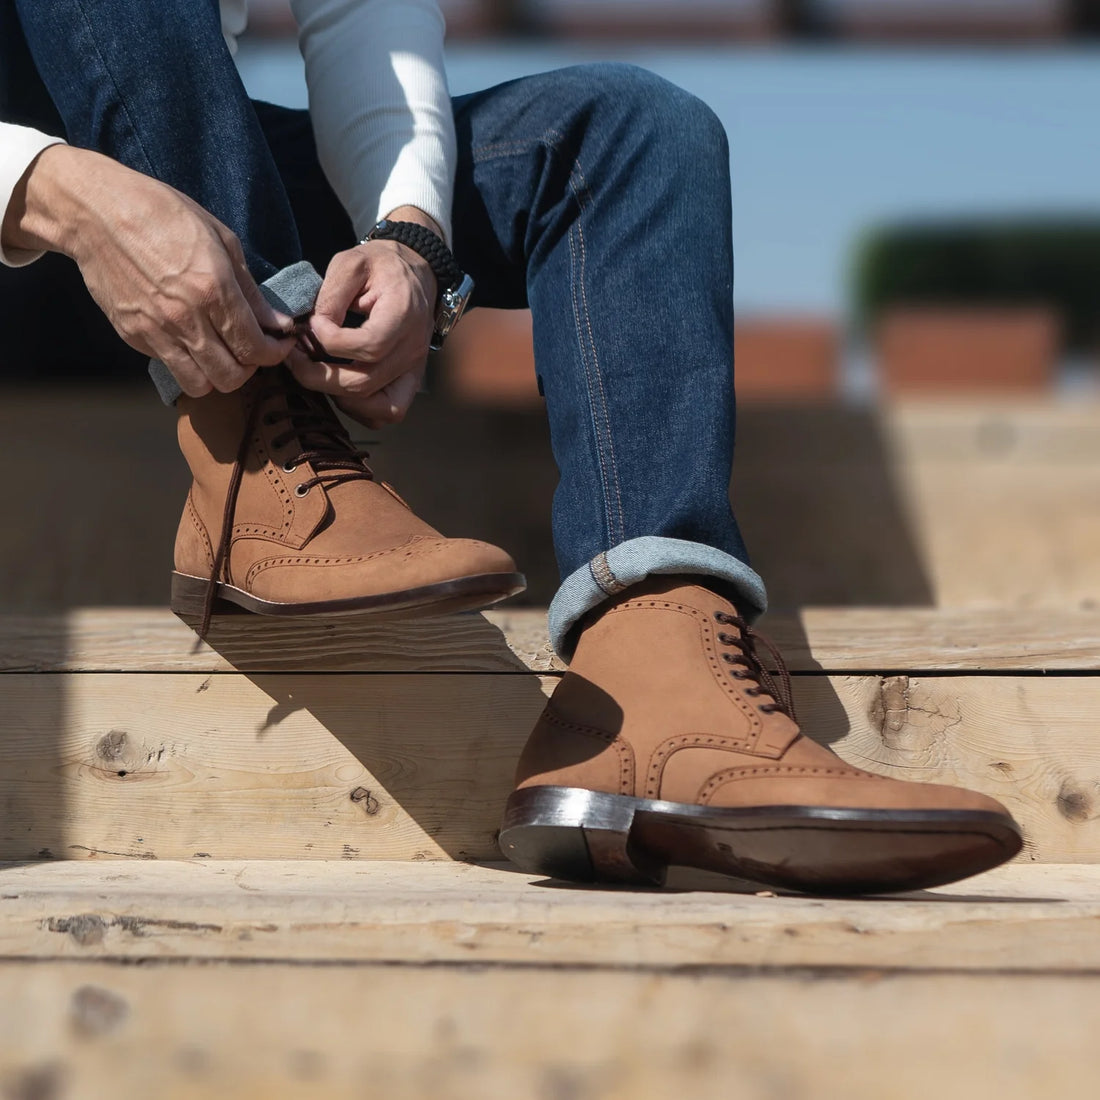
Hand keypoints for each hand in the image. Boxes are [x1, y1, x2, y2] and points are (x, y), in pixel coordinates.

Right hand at [2, 146, 294, 396]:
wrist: (95, 212)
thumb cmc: (162, 214)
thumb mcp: (221, 239)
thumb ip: (251, 291)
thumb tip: (279, 324)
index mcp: (213, 289)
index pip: (255, 347)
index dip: (276, 353)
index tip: (280, 344)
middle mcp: (185, 317)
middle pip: (231, 377)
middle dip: (249, 368)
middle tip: (250, 349)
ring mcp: (156, 330)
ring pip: (200, 385)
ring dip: (217, 375)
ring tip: (220, 352)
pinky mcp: (133, 335)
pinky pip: (170, 366)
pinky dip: (186, 362)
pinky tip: (189, 338)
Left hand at [289, 206, 438, 427]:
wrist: (415, 271)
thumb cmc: (380, 266)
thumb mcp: (350, 264)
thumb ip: (330, 296)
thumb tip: (313, 331)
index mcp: (404, 314)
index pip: (369, 346)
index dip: (330, 342)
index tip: (311, 325)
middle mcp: (413, 348)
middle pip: (364, 383)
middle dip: (318, 376)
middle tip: (294, 357)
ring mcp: (414, 369)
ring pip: (376, 407)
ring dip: (337, 396)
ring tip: (314, 372)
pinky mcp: (409, 381)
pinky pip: (388, 413)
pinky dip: (360, 409)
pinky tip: (338, 386)